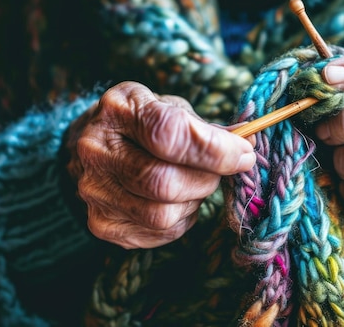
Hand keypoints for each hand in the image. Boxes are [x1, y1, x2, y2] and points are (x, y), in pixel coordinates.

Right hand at [65, 82, 255, 248]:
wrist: (95, 148)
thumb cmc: (145, 124)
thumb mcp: (173, 109)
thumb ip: (209, 128)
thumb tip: (248, 141)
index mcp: (119, 110)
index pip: (170, 135)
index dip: (216, 149)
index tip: (244, 153)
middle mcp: (97, 151)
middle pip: (164, 182)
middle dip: (207, 180)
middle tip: (220, 172)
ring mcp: (94, 191)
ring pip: (163, 214)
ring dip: (194, 202)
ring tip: (195, 185)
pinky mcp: (101, 224)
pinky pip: (159, 233)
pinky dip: (182, 220)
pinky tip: (178, 201)